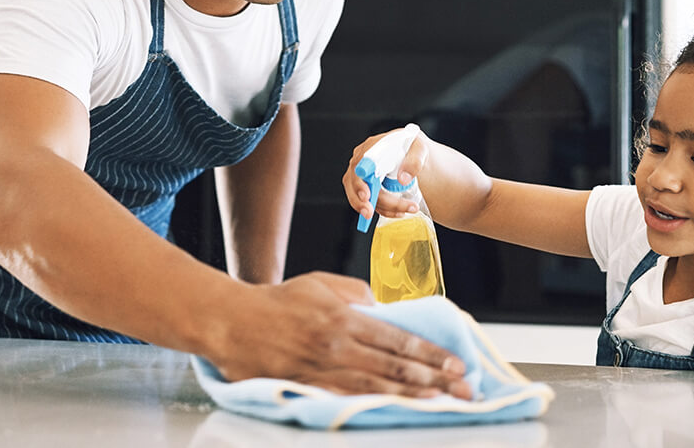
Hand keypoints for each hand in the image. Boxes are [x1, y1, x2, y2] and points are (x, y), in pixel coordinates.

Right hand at [206, 272, 471, 398]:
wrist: (231, 321)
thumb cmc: (277, 300)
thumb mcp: (320, 283)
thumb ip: (356, 293)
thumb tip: (384, 308)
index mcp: (343, 316)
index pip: (396, 337)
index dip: (429, 353)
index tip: (455, 362)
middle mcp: (336, 344)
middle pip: (393, 365)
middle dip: (433, 378)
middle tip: (462, 388)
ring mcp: (321, 369)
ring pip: (374, 386)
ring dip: (411, 396)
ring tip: (440, 402)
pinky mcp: (306, 387)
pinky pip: (346, 398)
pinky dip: (373, 405)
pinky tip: (393, 409)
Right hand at [342, 128, 429, 221]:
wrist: (413, 154)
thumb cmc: (412, 147)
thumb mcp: (420, 149)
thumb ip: (414, 162)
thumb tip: (403, 179)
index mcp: (373, 147)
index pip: (360, 165)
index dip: (360, 182)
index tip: (366, 196)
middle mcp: (363, 160)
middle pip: (357, 183)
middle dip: (364, 203)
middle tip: (373, 213)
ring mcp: (362, 174)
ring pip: (360, 196)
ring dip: (379, 209)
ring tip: (401, 212)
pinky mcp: (366, 186)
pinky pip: (368, 202)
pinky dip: (383, 210)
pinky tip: (398, 211)